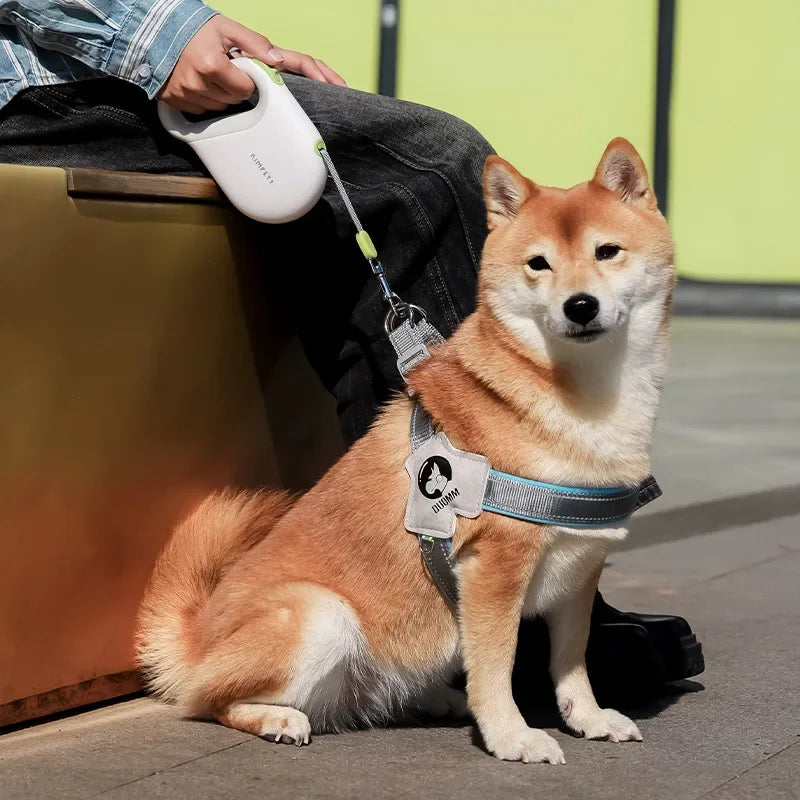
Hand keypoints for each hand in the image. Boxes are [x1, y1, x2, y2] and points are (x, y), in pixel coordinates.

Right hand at [159, 14, 345, 112]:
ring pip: (218, 107)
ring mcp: (184, 94)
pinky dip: (203, 99)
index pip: (245, 89)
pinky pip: (200, 110)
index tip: (238, 69)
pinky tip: (199, 82)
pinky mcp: (174, 101)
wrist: (156, 28)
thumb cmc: (193, 27)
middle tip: (224, 69)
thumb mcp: (227, 29)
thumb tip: (277, 60)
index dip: (246, 79)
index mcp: (212, 66)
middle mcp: (197, 84)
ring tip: (210, 74)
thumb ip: (255, 43)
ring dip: (219, 94)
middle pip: (233, 100)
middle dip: (233, 87)